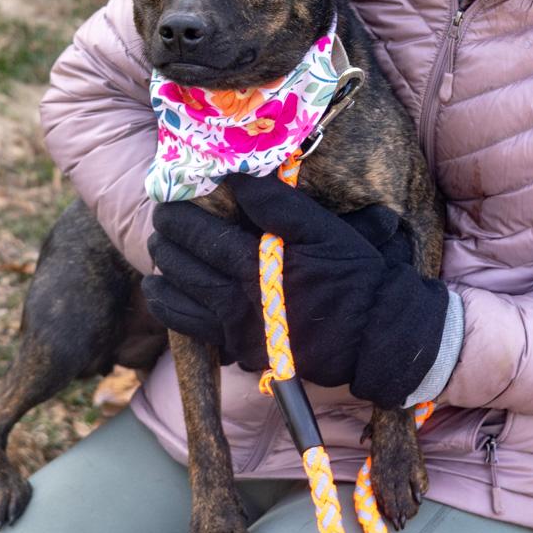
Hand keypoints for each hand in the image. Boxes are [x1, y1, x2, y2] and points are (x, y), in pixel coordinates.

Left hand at [142, 173, 447, 407]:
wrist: (376, 336)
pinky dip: (174, 313)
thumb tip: (237, 179)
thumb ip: (277, 205)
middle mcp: (238, 303)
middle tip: (159, 225)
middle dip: (166, 243)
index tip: (167, 202)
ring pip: (182, 303)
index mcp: (255, 267)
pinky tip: (166, 298)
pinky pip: (197, 333)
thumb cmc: (353, 276)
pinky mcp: (244, 354)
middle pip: (185, 268)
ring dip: (163, 277)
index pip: (201, 237)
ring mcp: (239, 333)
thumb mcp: (323, 230)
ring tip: (157, 261)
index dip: (178, 218)